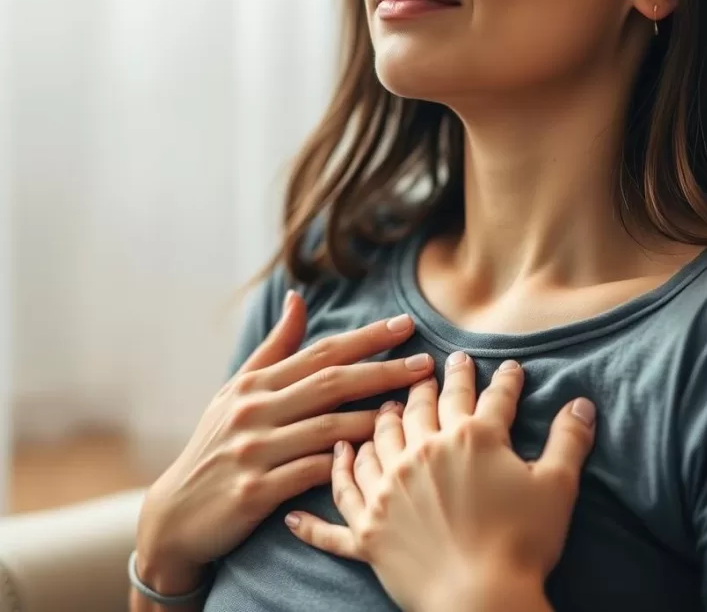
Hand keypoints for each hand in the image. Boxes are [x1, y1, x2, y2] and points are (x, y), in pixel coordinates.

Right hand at [135, 291, 434, 594]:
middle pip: (331, 383)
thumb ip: (274, 348)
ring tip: (412, 411)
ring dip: (374, 418)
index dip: (366, 337)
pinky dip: (345, 464)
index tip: (405, 325)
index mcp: (254, 385)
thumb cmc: (216, 446)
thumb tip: (299, 298)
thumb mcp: (236, 392)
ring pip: (329, 427)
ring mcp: (254, 451)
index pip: (321, 352)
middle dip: (383, 370)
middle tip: (426, 364)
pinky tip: (376, 459)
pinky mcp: (255, 491)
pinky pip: (312, 472)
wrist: (175, 515)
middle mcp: (254, 411)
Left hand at [286, 353, 596, 611]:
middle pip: (421, 408)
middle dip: (428, 385)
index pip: (487, 397)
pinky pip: (335, 514)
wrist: (482, 600)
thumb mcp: (557, 486)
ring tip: (379, 409)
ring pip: (373, 443)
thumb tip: (583, 403)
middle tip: (428, 370)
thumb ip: (568, 440)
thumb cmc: (523, 543)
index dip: (499, 378)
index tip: (502, 364)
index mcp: (469, 439)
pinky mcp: (368, 531)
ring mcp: (387, 491)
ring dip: (376, 422)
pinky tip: (307, 490)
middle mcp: (421, 454)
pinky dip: (320, 502)